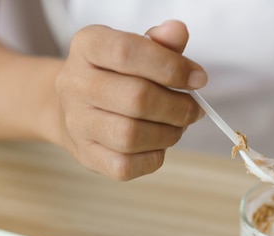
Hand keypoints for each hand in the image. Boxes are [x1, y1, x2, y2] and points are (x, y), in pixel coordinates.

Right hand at [53, 20, 206, 179]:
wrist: (74, 106)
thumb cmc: (117, 75)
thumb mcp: (137, 49)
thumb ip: (161, 42)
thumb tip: (178, 32)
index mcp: (87, 46)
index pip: (128, 52)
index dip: (171, 67)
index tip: (199, 79)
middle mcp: (74, 83)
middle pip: (136, 99)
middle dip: (178, 107)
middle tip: (194, 110)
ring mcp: (76, 122)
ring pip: (130, 136)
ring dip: (168, 134)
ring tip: (178, 126)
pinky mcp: (85, 155)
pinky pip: (125, 165)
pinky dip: (153, 158)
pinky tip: (159, 145)